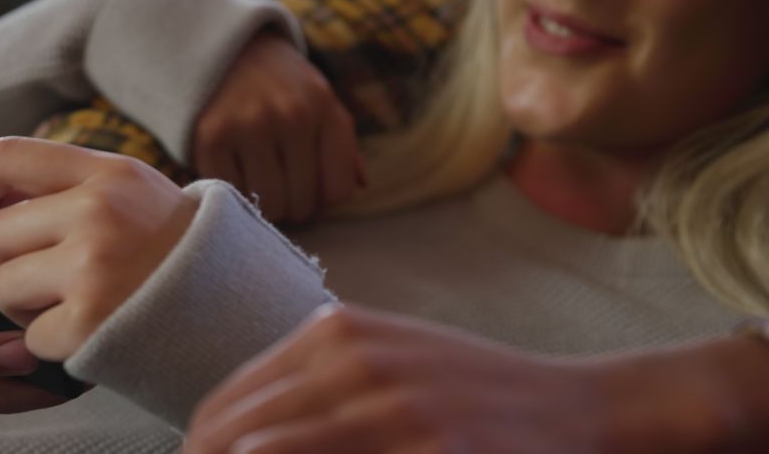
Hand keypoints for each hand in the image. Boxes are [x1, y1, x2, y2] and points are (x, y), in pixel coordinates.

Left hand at [0, 136, 198, 360]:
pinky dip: (51, 342)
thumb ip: (69, 186)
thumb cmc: (174, 249)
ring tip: (69, 304)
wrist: (237, 306)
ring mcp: (93, 268)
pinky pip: (30, 335)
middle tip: (47, 278)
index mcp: (110, 173)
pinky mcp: (90, 324)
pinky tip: (89, 331)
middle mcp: (99, 213)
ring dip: (23, 305)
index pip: (5, 158)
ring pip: (1, 287)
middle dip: (7, 263)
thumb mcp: (136, 194)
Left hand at [186, 304, 621, 453]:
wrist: (574, 407)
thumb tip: (236, 432)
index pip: (231, 398)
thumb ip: (317, 377)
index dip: (200, 445)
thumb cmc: (470, 390)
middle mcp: (353, 358)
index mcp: (336, 331)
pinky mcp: (426, 446)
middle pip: (236, 432)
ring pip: (268, 451)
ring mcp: (390, 404)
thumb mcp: (387, 357)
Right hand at [192, 31, 364, 223]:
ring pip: (267, 205)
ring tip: (257, 183)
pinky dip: (233, 195)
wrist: (225, 49)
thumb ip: (343, 146)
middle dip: (293, 205)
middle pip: (302, 204)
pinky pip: (231, 195)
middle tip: (279, 187)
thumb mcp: (320, 102)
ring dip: (263, 205)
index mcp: (324, 107)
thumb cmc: (280, 87)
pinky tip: (233, 175)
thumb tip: (361, 185)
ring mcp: (250, 125)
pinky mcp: (212, 136)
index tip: (309, 188)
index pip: (339, 190)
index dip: (324, 199)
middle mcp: (292, 114)